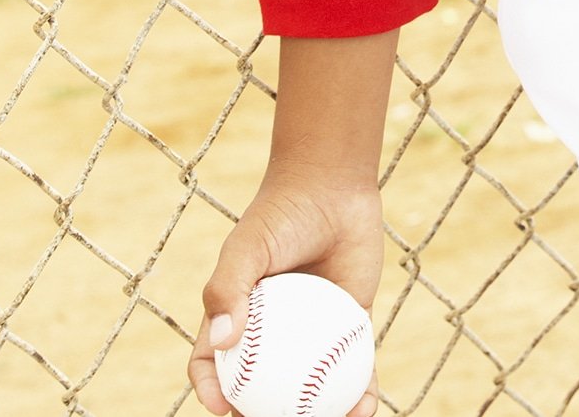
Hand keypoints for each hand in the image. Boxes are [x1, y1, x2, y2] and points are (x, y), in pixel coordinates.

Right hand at [188, 167, 382, 416]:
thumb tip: (220, 341)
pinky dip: (361, 391)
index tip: (223, 410)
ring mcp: (311, 333)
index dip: (211, 393)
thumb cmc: (281, 213)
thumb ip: (228, 288)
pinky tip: (367, 405)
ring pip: (312, 389)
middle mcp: (271, 332)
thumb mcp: (247, 246)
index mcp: (236, 317)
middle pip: (264, 389)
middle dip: (270, 416)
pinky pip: (353, 368)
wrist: (333, 185)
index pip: (213, 365)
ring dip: (322, 416)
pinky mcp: (348, 325)